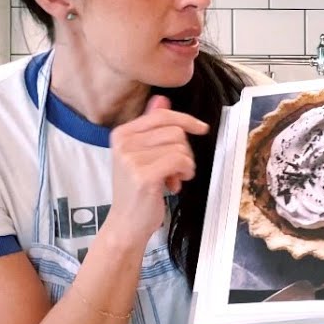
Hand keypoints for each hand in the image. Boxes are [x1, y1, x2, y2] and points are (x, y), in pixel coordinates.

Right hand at [105, 95, 207, 244]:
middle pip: (174, 130)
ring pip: (180, 146)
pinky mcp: (143, 175)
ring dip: (186, 164)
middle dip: (185, 150)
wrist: (126, 224)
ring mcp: (131, 158)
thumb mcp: (142, 155)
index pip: (161, 115)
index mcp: (121, 134)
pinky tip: (175, 184)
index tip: (201, 128)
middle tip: (178, 169)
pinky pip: (180, 160)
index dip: (185, 119)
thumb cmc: (138, 191)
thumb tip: (161, 99)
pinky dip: (185, 172)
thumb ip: (151, 127)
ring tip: (174, 178)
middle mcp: (123, 143)